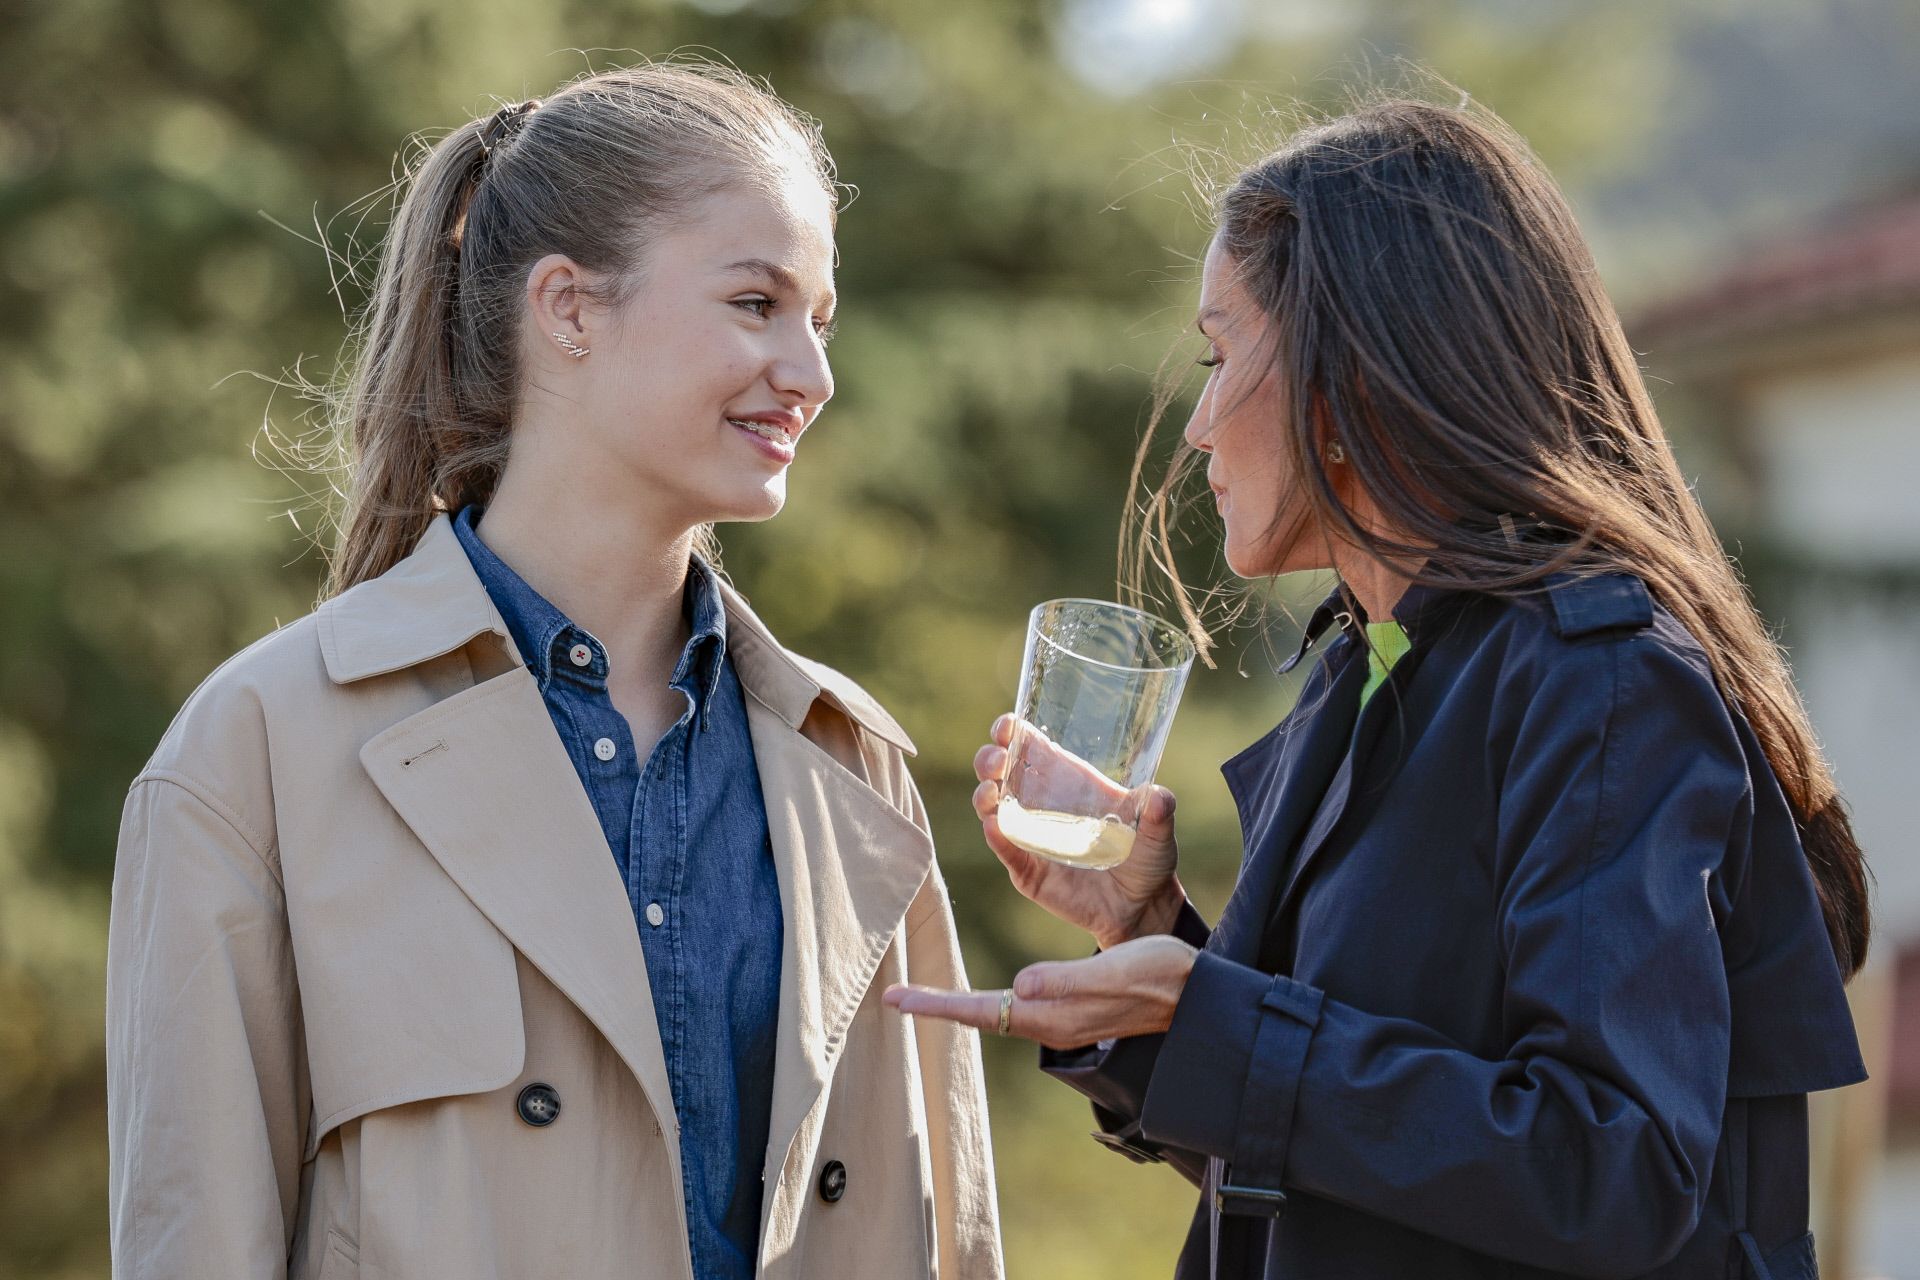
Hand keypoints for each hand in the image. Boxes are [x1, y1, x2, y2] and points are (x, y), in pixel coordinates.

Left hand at [883, 934, 1199, 1049]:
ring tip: (924, 996)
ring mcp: (1061, 1019)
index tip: (896, 999)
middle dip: (938, 1006)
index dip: (937, 1005)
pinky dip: (990, 1000)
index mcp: (1053, 1015)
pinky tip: (984, 995)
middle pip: (981, 1014)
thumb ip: (1066, 981)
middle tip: (893, 996)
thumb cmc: (1158, 975)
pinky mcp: (1073, 1009)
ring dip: (960, 1005)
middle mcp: (1051, 1022)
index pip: (981, 1010)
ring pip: (998, 1012)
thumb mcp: (1111, 970)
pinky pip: (1019, 1006)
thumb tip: (1020, 986)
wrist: (1195, 991)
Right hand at [974, 714, 1185, 949]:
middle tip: (997, 761)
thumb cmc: (1146, 860)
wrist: (1140, 908)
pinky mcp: (1027, 869)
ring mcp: (1031, 837)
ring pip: (993, 809)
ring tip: (991, 794)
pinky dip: (998, 838)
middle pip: (1001, 773)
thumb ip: (1159, 813)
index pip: (1030, 749)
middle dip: (989, 761)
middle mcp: (1042, 805)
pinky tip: (996, 827)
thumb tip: (1159, 797)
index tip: (1007, 725)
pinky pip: (1006, 850)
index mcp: (1068, 783)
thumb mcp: (1158, 832)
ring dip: (985, 796)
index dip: (1012, 732)